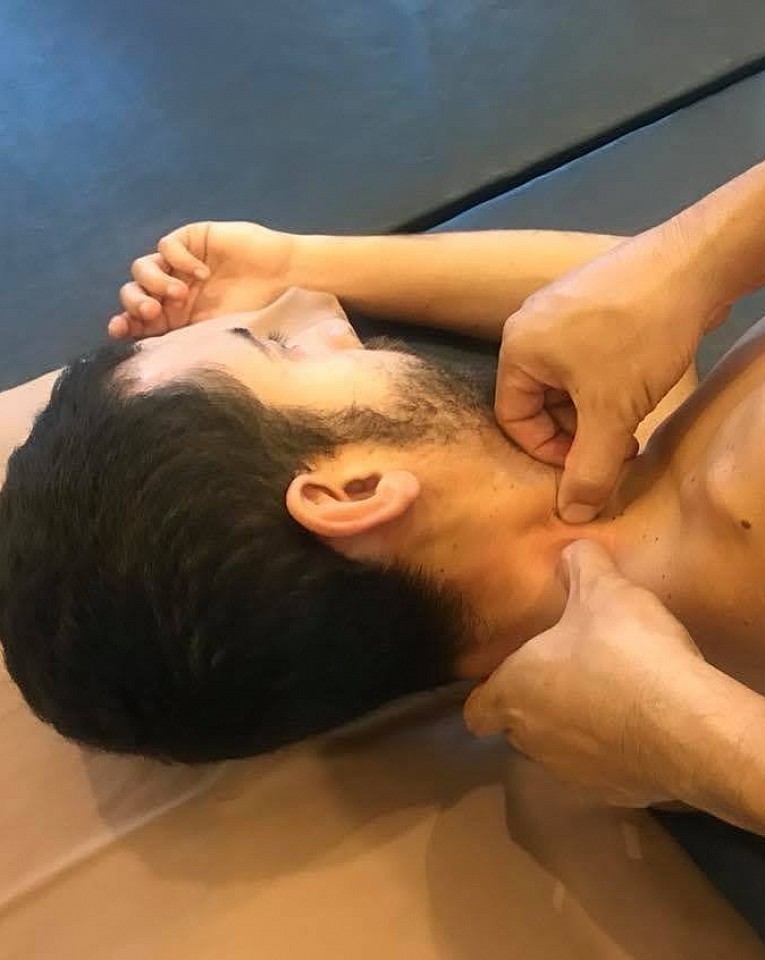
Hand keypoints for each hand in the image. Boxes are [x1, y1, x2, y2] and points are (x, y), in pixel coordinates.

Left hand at [109, 221, 295, 338]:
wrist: (283, 278)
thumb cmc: (254, 310)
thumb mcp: (214, 332)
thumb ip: (182, 338)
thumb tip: (149, 359)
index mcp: (174, 315)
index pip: (137, 318)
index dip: (124, 323)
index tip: (120, 330)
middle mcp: (170, 289)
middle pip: (132, 292)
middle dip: (135, 303)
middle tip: (153, 311)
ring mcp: (178, 263)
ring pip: (142, 267)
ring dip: (154, 283)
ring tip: (181, 294)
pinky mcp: (190, 239)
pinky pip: (167, 246)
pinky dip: (178, 260)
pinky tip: (202, 273)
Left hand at [464, 541, 705, 805]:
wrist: (686, 726)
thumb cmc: (625, 651)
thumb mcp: (603, 590)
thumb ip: (581, 565)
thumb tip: (571, 550)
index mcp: (515, 691)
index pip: (475, 711)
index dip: (486, 696)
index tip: (506, 680)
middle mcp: (532, 738)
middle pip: (517, 728)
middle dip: (535, 706)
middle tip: (566, 675)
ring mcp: (571, 772)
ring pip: (557, 751)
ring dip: (573, 730)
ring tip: (607, 699)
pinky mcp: (614, 793)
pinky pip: (602, 770)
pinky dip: (612, 753)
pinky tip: (640, 727)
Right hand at [495, 218, 727, 522]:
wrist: (694, 263)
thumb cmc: (640, 336)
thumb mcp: (612, 415)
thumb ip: (588, 470)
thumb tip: (572, 515)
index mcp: (516, 348)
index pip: (513, 419)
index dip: (549, 451)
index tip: (588, 463)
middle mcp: (528, 323)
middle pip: (539, 400)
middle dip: (577, 430)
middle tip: (616, 445)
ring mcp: (558, 305)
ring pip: (565, 378)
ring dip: (595, 408)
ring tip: (631, 418)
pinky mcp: (588, 296)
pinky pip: (583, 352)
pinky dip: (604, 378)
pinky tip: (638, 383)